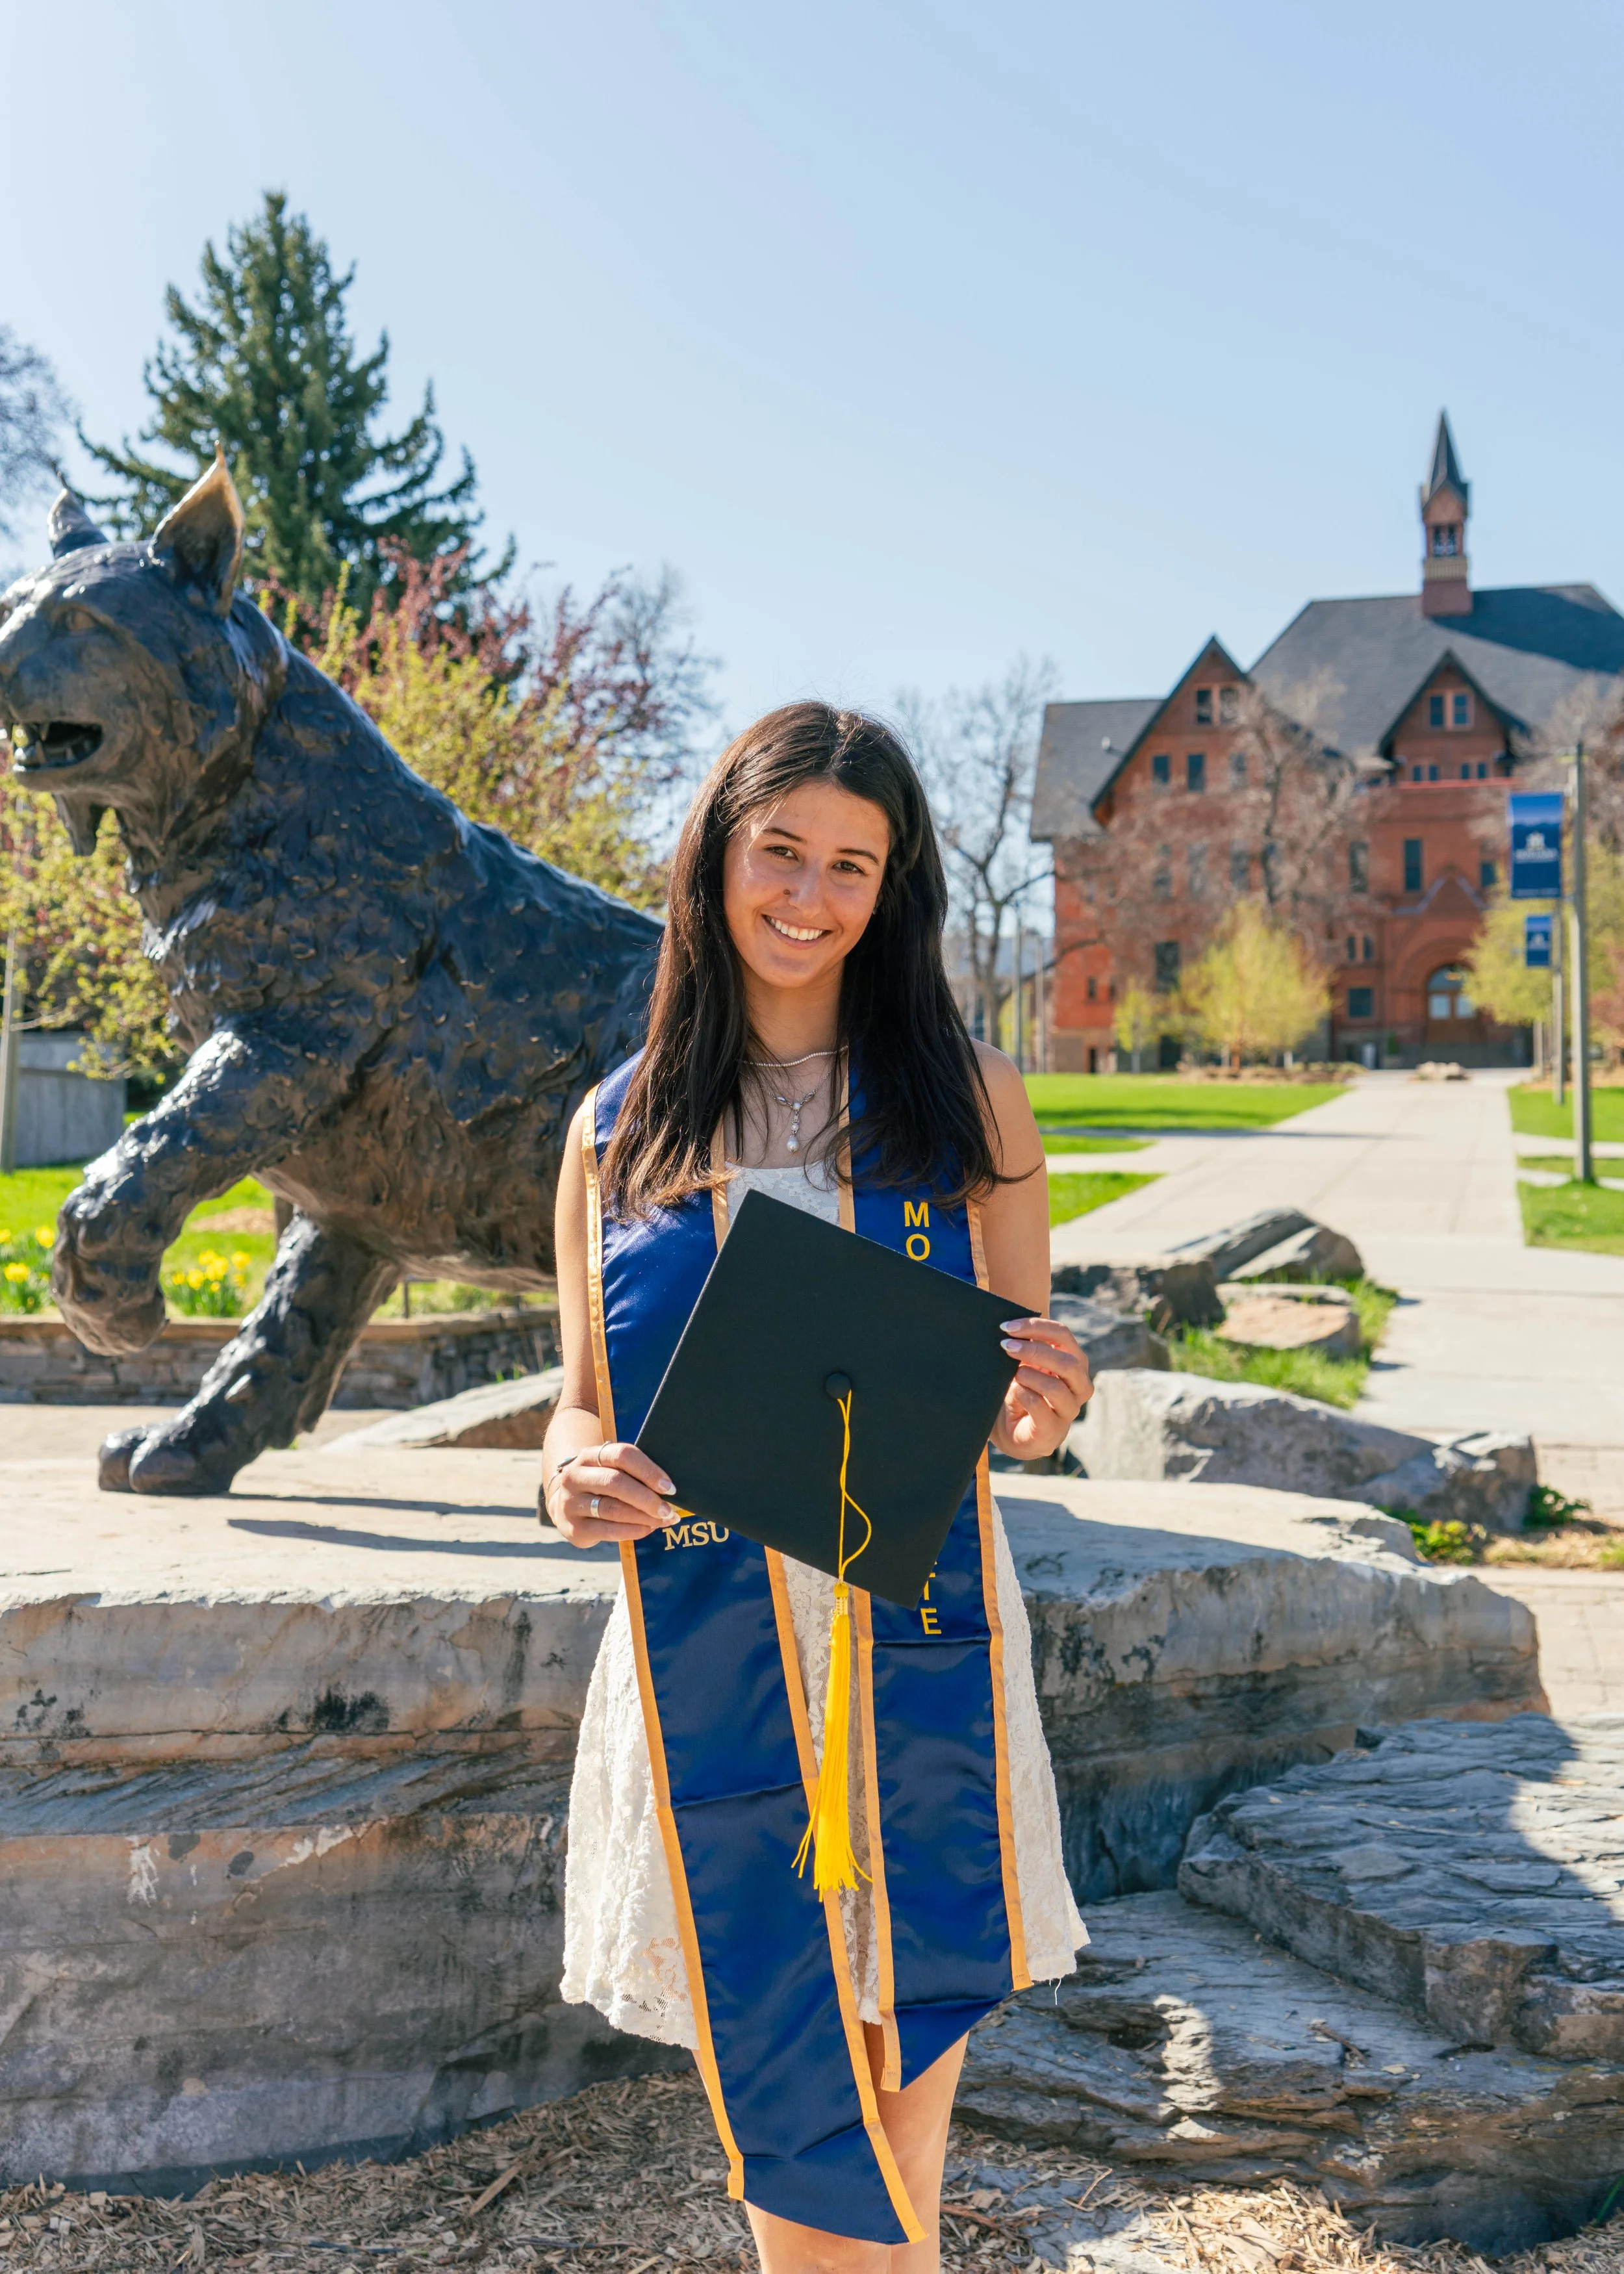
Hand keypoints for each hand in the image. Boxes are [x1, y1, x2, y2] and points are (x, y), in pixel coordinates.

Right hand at [543, 1441, 677, 1547]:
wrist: (565, 1506)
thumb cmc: (601, 1485)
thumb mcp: (610, 1471)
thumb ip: (633, 1473)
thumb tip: (670, 1487)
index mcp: (589, 1455)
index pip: (621, 1455)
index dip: (648, 1470)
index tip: (669, 1487)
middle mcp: (575, 1476)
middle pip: (615, 1482)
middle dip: (647, 1498)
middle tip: (669, 1510)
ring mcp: (571, 1503)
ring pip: (613, 1508)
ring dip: (643, 1516)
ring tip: (664, 1520)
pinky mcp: (574, 1528)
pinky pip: (608, 1530)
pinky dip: (632, 1530)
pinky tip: (647, 1529)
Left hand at [995, 1318, 1092, 1461]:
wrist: (1014, 1430)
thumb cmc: (1023, 1390)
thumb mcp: (1026, 1365)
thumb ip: (1027, 1348)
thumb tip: (1011, 1329)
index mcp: (1075, 1362)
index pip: (1063, 1336)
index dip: (1036, 1327)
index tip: (1007, 1327)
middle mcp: (1079, 1385)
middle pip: (1067, 1362)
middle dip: (1034, 1351)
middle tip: (1006, 1347)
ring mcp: (1069, 1409)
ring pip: (1055, 1387)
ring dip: (1027, 1375)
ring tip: (1012, 1374)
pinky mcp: (1054, 1429)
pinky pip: (1039, 1406)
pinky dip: (1021, 1394)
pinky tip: (1012, 1391)